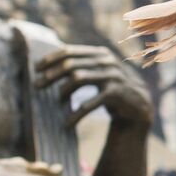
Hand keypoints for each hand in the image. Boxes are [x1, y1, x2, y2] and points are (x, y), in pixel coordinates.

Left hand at [36, 45, 152, 127]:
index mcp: (100, 53)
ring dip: (62, 92)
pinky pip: (89, 103)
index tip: (36, 69)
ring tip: (56, 103)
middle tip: (37, 86)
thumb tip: (49, 64)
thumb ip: (83, 65)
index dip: (50, 59)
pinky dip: (76, 115)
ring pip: (78, 79)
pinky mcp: (115, 94)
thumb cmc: (112, 89)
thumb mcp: (99, 73)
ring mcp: (112, 77)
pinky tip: (67, 123)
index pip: (69, 51)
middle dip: (51, 76)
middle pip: (70, 65)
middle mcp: (106, 62)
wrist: (139, 107)